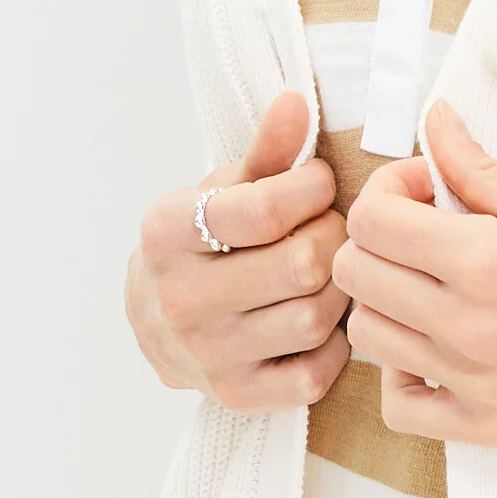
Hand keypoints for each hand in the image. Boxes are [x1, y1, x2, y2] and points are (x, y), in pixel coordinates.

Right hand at [125, 91, 349, 409]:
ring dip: (339, 289)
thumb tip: (298, 101)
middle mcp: (179, 299)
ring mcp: (206, 354)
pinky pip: (314, 373)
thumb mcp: (223, 190)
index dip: (312, 189)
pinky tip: (323, 318)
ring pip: (314, 316)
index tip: (317, 183)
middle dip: (334, 236)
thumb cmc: (205, 242)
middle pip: (301, 264)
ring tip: (331, 270)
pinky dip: (333, 345)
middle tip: (335, 226)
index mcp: (167, 234)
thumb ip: (266, 152)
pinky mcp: (236, 396)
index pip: (265, 209)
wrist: (157, 319)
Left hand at [329, 101, 496, 448]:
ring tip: (435, 286)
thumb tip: (438, 126)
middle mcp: (469, 326)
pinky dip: (404, 376)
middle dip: (381, 239)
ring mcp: (475, 384)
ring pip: (369, 336)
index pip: (372, 219)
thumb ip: (483, 171)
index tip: (425, 189)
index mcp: (487, 261)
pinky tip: (438, 350)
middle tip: (427, 230)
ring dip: (389, 301)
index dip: (388, 191)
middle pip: (357, 274)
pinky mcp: (490, 428)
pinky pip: (401, 408)